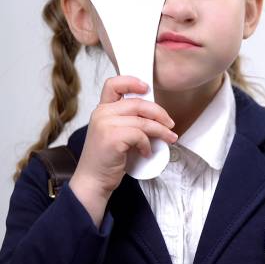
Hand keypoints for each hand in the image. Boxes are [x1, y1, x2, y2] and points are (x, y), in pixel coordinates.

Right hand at [68, 75, 176, 226]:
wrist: (93, 181)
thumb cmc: (107, 159)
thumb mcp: (115, 133)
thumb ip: (128, 120)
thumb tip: (156, 115)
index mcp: (102, 109)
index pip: (113, 84)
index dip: (132, 82)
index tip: (147, 88)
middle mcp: (102, 113)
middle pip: (138, 103)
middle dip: (159, 113)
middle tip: (170, 124)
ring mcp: (105, 125)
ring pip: (143, 121)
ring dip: (161, 131)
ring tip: (169, 139)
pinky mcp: (112, 138)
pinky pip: (140, 135)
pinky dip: (148, 144)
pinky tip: (146, 152)